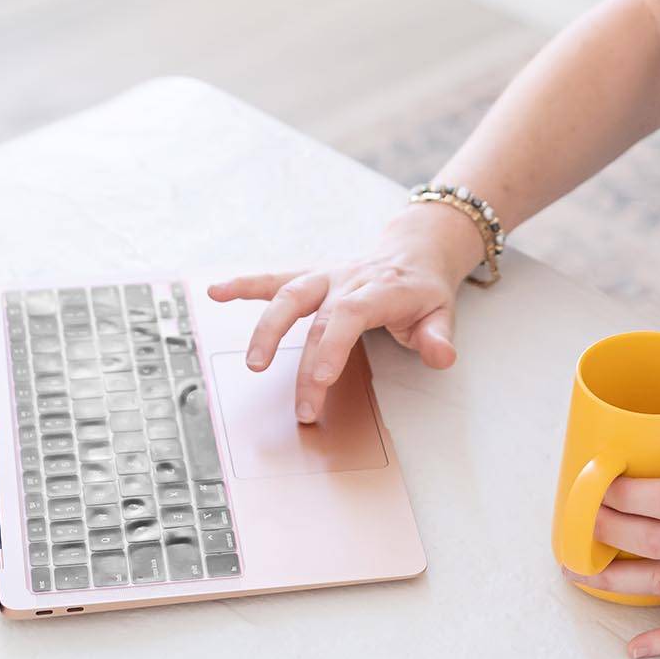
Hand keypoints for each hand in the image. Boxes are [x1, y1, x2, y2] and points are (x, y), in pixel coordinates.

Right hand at [205, 206, 473, 422]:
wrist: (413, 251)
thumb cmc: (424, 290)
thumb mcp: (443, 312)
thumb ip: (439, 337)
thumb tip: (442, 356)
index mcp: (381, 290)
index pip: (351, 317)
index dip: (332, 346)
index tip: (320, 380)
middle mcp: (347, 280)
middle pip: (318, 320)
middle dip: (305, 365)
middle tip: (302, 406)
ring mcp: (325, 277)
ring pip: (289, 295)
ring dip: (267, 327)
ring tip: (252, 362)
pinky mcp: (308, 276)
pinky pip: (272, 279)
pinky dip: (243, 285)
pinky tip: (216, 292)